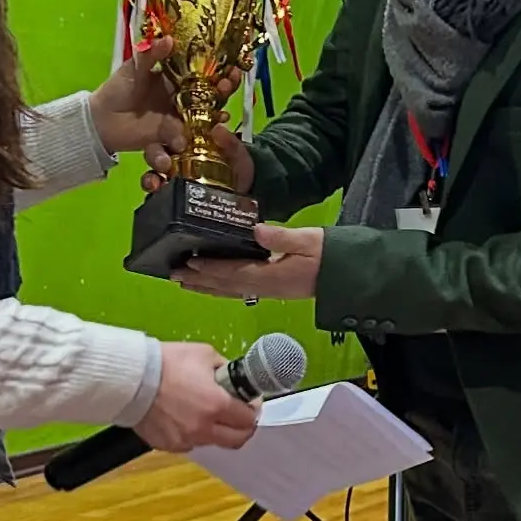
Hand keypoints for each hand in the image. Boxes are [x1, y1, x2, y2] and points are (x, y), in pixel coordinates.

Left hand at [89, 32, 239, 157]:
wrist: (101, 119)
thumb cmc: (119, 89)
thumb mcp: (134, 68)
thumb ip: (151, 55)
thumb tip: (168, 39)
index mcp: (176, 79)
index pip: (203, 73)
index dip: (219, 70)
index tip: (232, 67)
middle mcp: (182, 99)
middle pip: (209, 96)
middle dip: (222, 92)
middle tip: (227, 87)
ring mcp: (177, 120)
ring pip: (202, 120)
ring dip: (213, 119)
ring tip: (220, 118)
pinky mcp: (169, 138)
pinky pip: (182, 141)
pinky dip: (190, 140)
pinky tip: (191, 141)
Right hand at [134, 343, 259, 452]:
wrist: (130, 378)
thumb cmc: (166, 363)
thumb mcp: (205, 354)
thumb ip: (225, 370)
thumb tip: (234, 380)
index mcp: (217, 406)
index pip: (249, 418)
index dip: (252, 409)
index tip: (248, 402)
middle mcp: (204, 428)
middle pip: (237, 440)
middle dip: (243, 427)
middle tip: (239, 415)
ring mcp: (185, 440)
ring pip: (212, 442)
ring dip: (216, 430)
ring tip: (204, 411)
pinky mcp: (168, 445)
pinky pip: (189, 443)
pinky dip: (192, 433)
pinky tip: (184, 417)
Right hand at [142, 120, 253, 195]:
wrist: (244, 199)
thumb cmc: (238, 171)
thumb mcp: (238, 154)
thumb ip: (230, 143)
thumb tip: (218, 129)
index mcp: (189, 141)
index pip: (171, 132)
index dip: (169, 133)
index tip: (178, 143)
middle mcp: (175, 156)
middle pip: (156, 151)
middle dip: (156, 155)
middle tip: (164, 164)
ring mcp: (170, 176)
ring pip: (152, 172)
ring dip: (150, 175)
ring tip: (155, 182)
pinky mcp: (168, 195)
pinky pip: (154, 192)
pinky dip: (152, 191)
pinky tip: (155, 193)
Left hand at [178, 224, 323, 299]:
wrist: (347, 277)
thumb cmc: (330, 256)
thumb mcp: (309, 240)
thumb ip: (282, 237)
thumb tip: (256, 229)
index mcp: (271, 276)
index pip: (232, 273)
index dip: (209, 269)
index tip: (189, 262)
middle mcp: (265, 287)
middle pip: (224, 286)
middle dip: (199, 281)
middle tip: (174, 275)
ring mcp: (268, 291)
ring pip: (229, 291)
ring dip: (206, 287)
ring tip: (185, 282)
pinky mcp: (271, 289)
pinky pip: (239, 291)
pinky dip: (221, 289)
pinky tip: (213, 285)